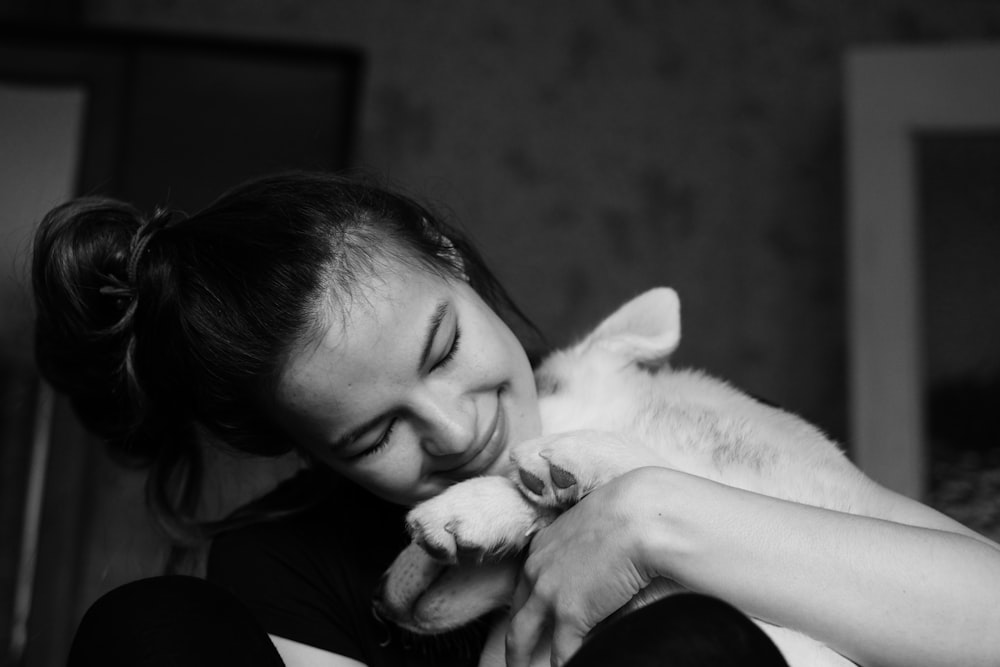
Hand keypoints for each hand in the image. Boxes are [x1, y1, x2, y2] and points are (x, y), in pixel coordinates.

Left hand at [504, 468, 661, 666]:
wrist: (640, 516)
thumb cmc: (630, 514)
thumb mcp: (594, 528)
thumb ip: (586, 553)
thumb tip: (597, 577)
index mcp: (542, 547)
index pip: (525, 585)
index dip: (529, 607)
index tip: (533, 621)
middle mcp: (536, 570)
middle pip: (515, 615)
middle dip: (515, 643)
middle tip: (517, 660)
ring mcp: (549, 593)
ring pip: (521, 640)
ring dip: (523, 661)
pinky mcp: (570, 614)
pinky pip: (562, 654)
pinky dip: (568, 665)